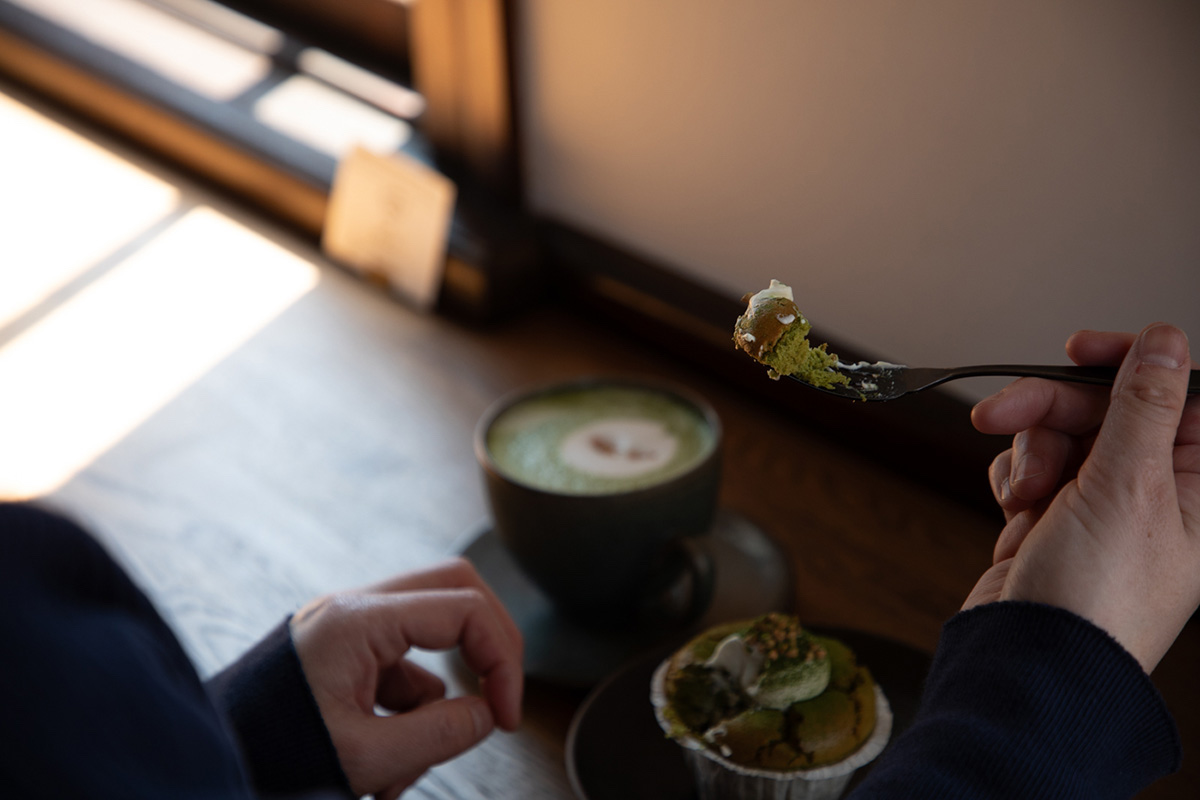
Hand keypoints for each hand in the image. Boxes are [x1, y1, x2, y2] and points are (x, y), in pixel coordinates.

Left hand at [290, 558, 523, 798]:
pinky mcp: (341, 651)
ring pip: (430, 632)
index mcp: (357, 621)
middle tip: (502, 696)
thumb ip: (441, 734)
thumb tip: (487, 715)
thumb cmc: (269, 752)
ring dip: (441, 696)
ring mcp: (346, 626)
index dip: (502, 661)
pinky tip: (381, 764)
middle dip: (489, 644)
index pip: (465, 610)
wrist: (205, 760)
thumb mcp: (366, 757)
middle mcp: (353, 609)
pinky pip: (400, 666)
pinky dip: (410, 712)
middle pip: (455, 589)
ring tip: (403, 768)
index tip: (507, 716)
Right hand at [963, 323, 1199, 672]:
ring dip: (1032, 451)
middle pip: (1109, 407)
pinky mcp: (1060, 516)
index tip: (1081, 351)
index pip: (1181, 395)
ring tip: (1025, 493)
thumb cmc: (1093, 600)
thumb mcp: (1126, 487)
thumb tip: (1166, 342)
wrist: (1028, 659)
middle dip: (1054, 409)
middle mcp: (1160, 492)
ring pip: (1063, 432)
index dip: (1132, 364)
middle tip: (1007, 413)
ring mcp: (1107, 505)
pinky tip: (1018, 512)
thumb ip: (1145, 406)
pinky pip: (1034, 465)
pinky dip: (1016, 480)